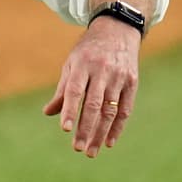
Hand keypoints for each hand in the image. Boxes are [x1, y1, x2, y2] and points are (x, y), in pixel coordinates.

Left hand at [42, 17, 140, 157]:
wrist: (117, 30)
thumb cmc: (88, 51)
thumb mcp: (72, 64)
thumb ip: (63, 89)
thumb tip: (48, 113)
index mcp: (83, 64)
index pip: (75, 91)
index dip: (70, 110)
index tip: (65, 129)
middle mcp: (102, 70)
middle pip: (94, 104)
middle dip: (85, 128)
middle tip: (77, 148)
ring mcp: (119, 76)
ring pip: (110, 110)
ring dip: (100, 133)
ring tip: (90, 151)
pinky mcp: (132, 82)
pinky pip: (125, 109)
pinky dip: (117, 127)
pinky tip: (108, 142)